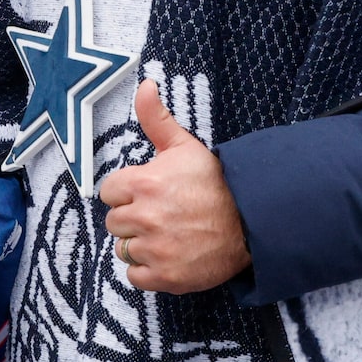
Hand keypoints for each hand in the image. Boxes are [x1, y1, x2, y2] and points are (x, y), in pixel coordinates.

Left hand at [99, 82, 249, 294]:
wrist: (252, 222)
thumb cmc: (215, 183)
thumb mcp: (184, 146)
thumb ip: (156, 118)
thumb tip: (144, 84)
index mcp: (144, 183)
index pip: (109, 193)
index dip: (128, 193)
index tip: (150, 194)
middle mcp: (146, 217)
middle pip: (115, 222)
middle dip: (134, 219)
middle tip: (163, 216)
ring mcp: (155, 249)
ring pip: (124, 249)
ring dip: (141, 245)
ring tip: (169, 235)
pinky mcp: (165, 277)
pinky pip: (135, 276)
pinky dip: (149, 271)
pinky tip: (170, 256)